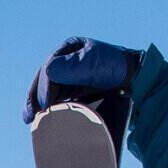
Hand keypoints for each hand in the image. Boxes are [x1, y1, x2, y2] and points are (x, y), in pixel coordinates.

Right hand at [25, 37, 141, 122]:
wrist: (137, 78)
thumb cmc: (116, 67)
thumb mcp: (94, 64)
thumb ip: (72, 66)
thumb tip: (48, 70)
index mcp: (68, 48)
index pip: (49, 69)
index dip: (44, 88)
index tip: (45, 106)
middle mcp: (66, 60)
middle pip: (44, 80)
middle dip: (36, 98)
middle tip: (31, 116)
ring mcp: (70, 75)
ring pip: (48, 89)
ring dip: (39, 103)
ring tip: (31, 120)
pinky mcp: (76, 88)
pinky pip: (57, 96)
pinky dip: (50, 106)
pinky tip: (44, 116)